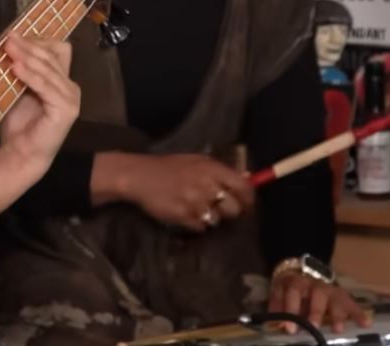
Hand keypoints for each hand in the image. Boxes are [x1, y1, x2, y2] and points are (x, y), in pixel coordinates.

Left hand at [0, 32, 80, 173]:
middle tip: (8, 39)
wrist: (21, 154)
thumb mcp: (19, 89)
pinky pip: (46, 87)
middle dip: (28, 46)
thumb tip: (9, 43)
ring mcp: (71, 99)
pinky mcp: (66, 110)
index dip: (38, 40)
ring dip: (27, 57)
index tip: (14, 36)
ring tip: (8, 50)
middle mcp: (71, 87)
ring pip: (49, 69)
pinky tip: (15, 68)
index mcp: (63, 80)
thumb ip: (21, 70)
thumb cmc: (19, 124)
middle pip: (52, 56)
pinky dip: (30, 76)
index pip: (58, 49)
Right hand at [123, 153, 254, 231]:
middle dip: (230, 211)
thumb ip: (220, 171)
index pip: (243, 187)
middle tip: (222, 208)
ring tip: (199, 208)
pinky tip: (186, 213)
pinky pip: (200, 227)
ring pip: (217, 220)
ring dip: (211, 217)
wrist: (140, 176)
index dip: (249, 198)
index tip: (247, 204)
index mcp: (211, 169)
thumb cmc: (170, 167)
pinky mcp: (183, 217)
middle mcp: (206, 186)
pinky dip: (196, 223)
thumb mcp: (197, 161)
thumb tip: (247, 180)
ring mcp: (194, 203)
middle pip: (234, 208)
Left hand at [269, 270, 369, 334]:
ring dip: (337, 314)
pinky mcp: (342, 294)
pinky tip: (366, 323)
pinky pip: (351, 303)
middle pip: (317, 295)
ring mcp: (330, 289)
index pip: (293, 293)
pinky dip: (359, 313)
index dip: (291, 309)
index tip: (289, 328)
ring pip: (335, 298)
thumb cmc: (290, 285)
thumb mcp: (279, 290)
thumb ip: (276, 305)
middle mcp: (315, 285)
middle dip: (315, 312)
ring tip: (338, 328)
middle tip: (314, 327)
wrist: (304, 268)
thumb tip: (273, 321)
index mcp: (297, 282)